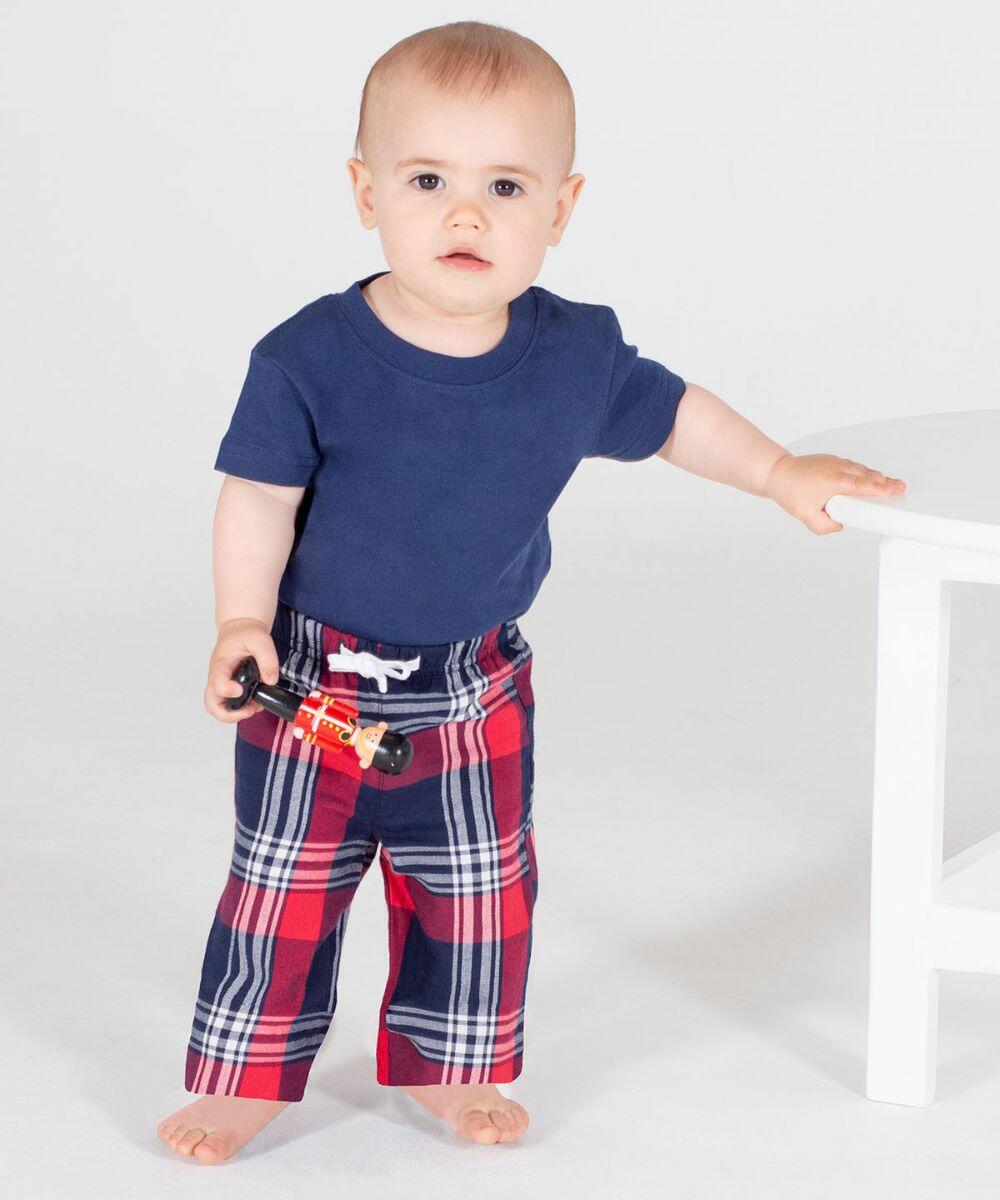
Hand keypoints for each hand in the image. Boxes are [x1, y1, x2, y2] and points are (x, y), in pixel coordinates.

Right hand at [205, 617, 281, 722]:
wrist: (240, 630)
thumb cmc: (246, 634)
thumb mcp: (261, 640)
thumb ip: (267, 659)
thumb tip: (270, 681)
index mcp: (222, 663)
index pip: (217, 682)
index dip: (227, 690)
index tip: (240, 690)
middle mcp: (218, 677)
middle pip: (211, 704)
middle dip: (228, 714)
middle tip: (247, 710)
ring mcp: (222, 684)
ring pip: (219, 708)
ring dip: (236, 713)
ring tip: (255, 705)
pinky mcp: (229, 688)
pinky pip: (230, 705)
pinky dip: (242, 709)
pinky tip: (257, 700)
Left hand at [763, 453, 905, 534]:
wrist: (777, 472)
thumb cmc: (789, 490)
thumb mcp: (804, 515)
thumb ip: (824, 526)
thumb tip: (840, 525)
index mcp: (832, 480)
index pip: (861, 485)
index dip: (879, 489)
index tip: (894, 492)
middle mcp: (837, 468)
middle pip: (867, 475)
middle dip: (885, 482)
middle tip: (901, 489)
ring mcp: (836, 462)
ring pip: (862, 470)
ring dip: (877, 477)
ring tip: (893, 485)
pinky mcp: (834, 461)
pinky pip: (855, 467)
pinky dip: (866, 473)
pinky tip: (873, 479)